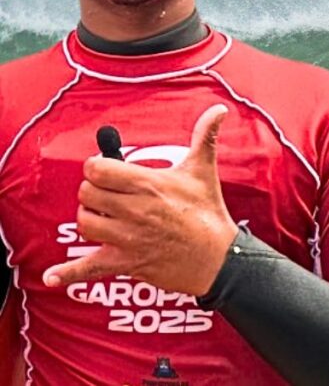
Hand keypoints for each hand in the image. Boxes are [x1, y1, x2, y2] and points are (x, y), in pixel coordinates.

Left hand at [43, 105, 238, 297]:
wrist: (217, 257)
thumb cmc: (208, 212)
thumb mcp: (204, 171)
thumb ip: (205, 136)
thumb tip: (219, 109)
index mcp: (148, 184)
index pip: (98, 169)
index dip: (98, 167)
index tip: (108, 170)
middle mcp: (134, 210)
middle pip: (87, 194)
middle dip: (94, 192)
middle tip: (110, 194)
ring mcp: (127, 238)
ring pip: (85, 223)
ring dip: (90, 219)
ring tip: (106, 216)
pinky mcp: (125, 262)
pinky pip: (88, 268)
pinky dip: (68, 273)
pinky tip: (52, 276)